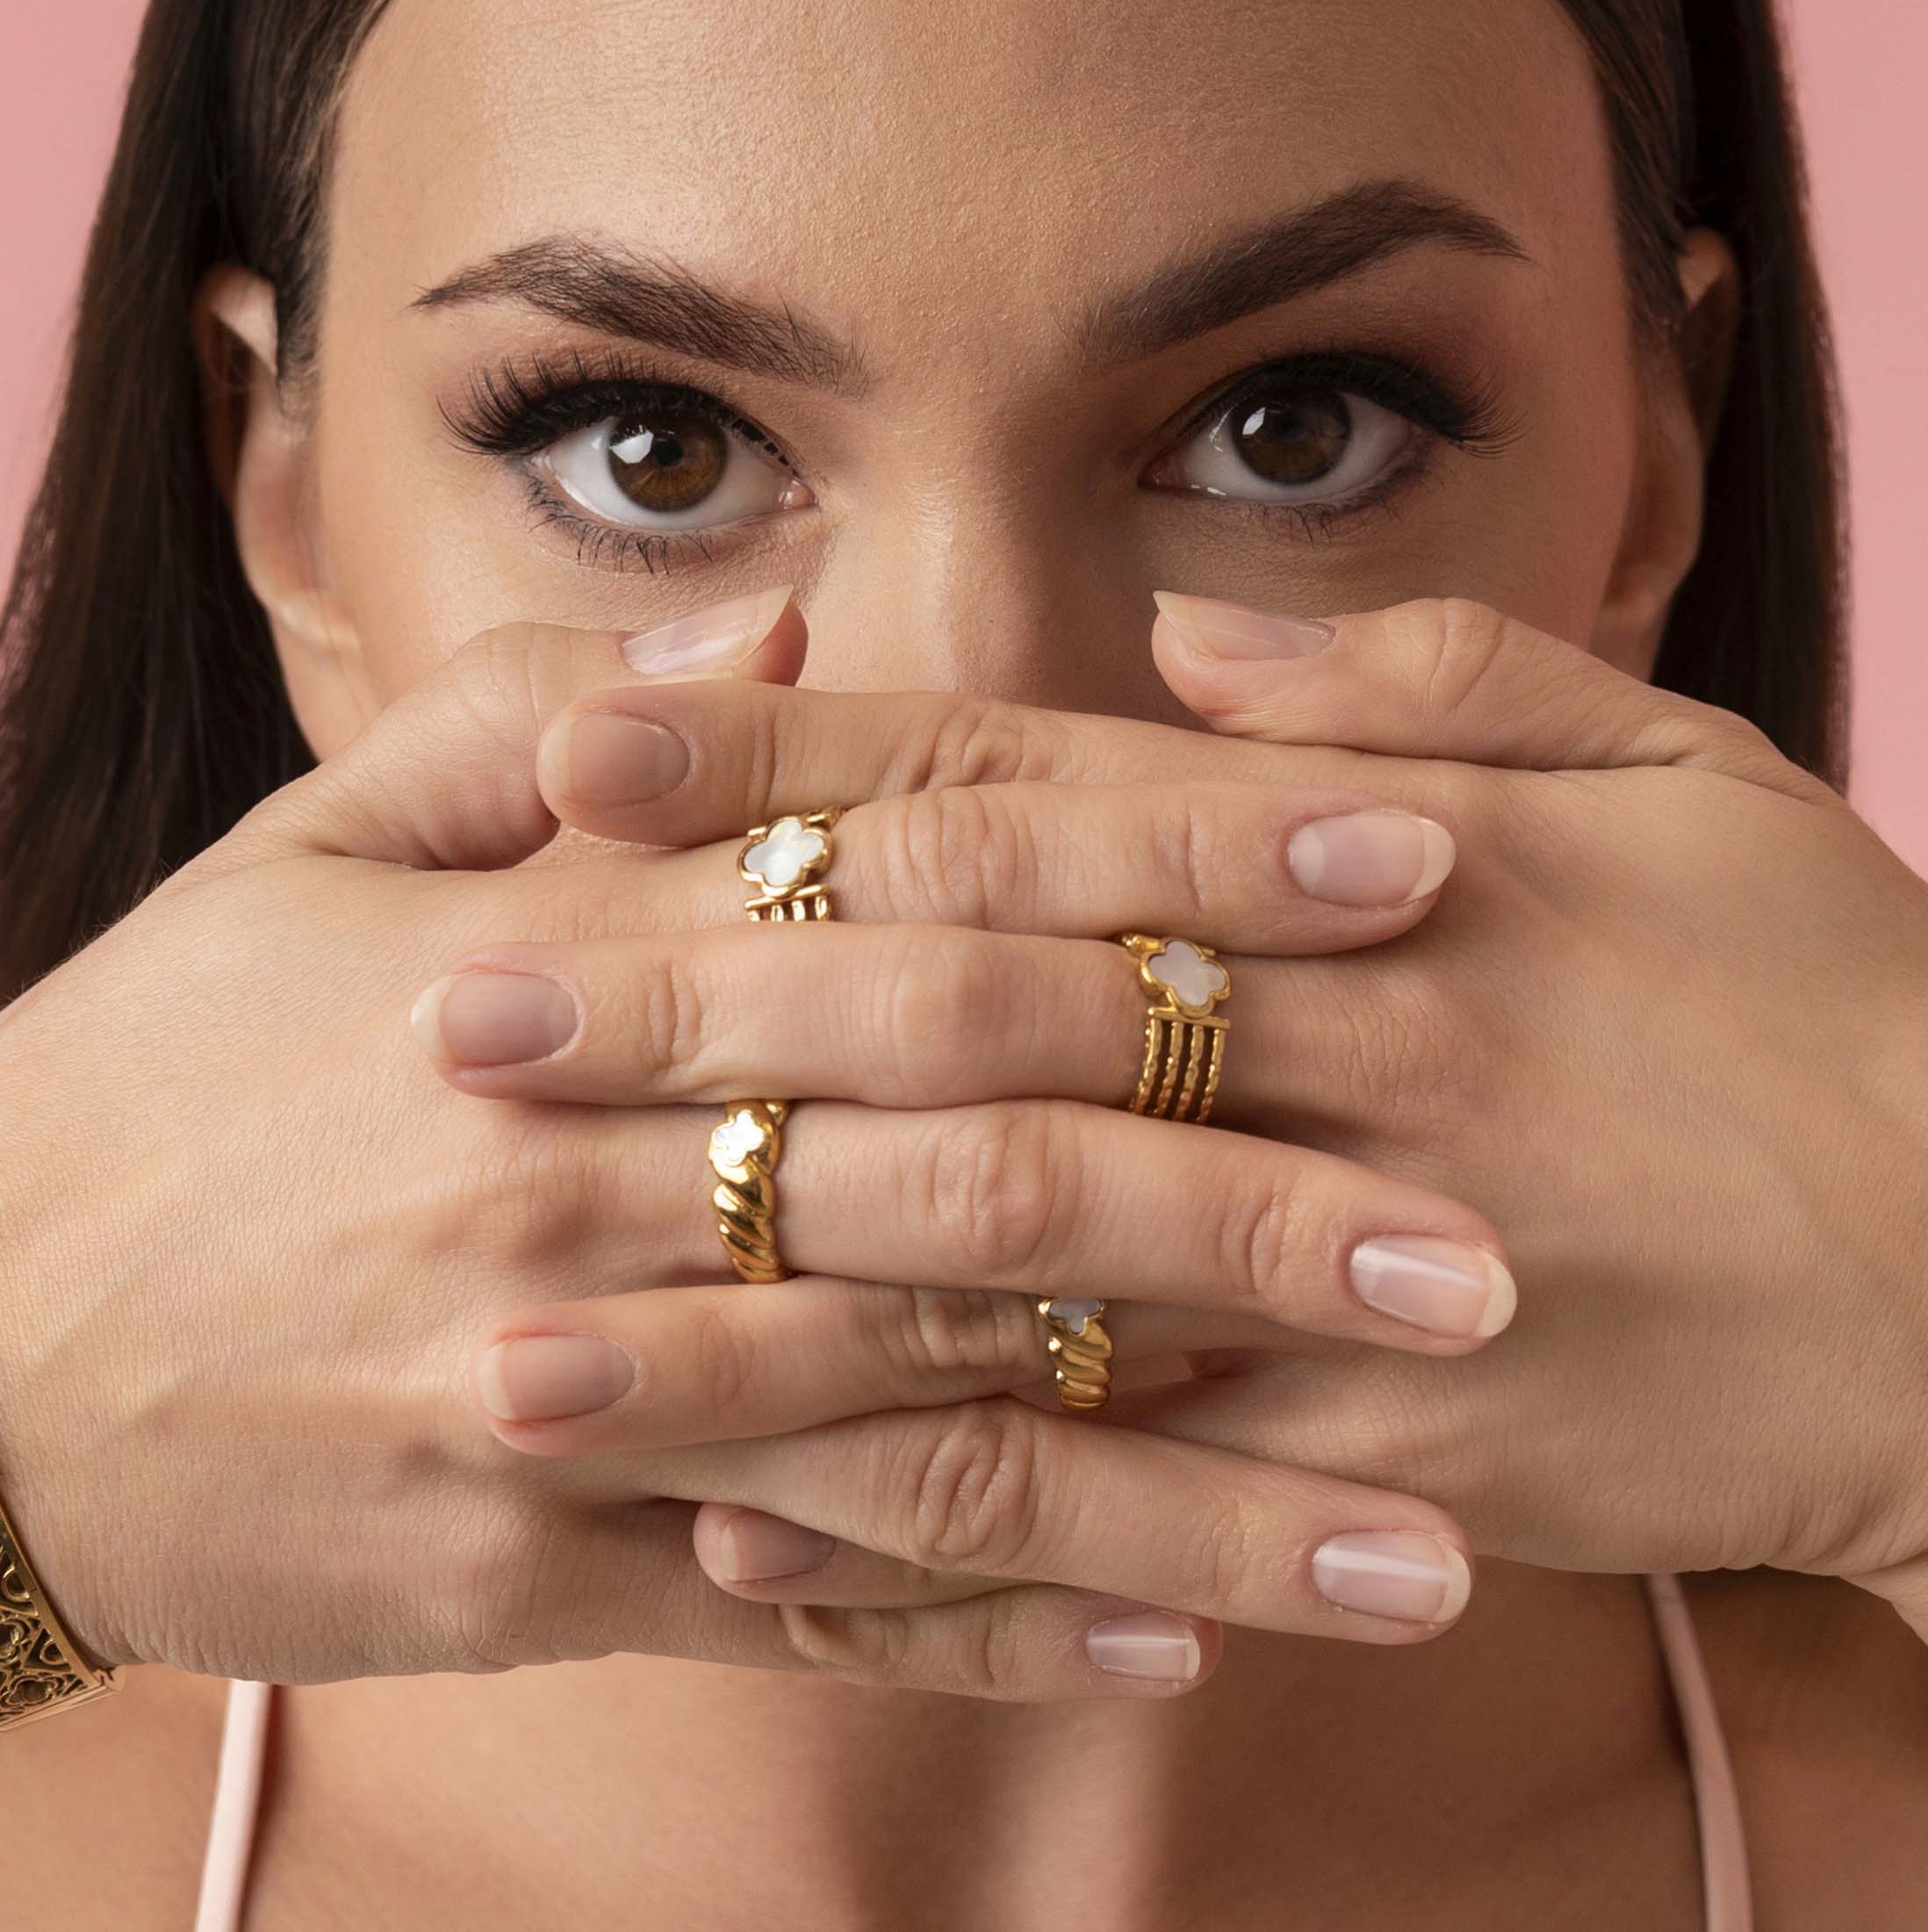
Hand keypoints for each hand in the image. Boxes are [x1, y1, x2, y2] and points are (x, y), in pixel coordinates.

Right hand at [0, 608, 1492, 1708]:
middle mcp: (607, 1157)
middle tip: (1492, 1241)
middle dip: (1252, 1196)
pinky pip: (801, 1606)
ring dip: (1193, 1490)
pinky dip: (988, 1631)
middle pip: (986, 1168)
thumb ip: (554, 721)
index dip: (1183, 871)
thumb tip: (788, 644)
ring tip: (1429, 1541)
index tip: (1407, 864)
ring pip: (940, 1431)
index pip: (942, 885)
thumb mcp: (311, 834)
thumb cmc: (156, 1061)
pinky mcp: (538, 1565)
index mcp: (582, 944)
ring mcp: (578, 1381)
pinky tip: (1173, 1651)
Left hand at [492, 598, 1927, 1644]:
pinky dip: (928, 1516)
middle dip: (697, 1007)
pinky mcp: (1375, 1470)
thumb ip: (1433, 681)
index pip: (1019, 784)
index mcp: (1370, 859)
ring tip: (516, 1328)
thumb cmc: (1836, 996)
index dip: (790, 762)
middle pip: (953, 1011)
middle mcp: (1328, 1049)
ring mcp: (1341, 1275)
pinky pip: (1111, 1496)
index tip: (581, 750)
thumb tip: (1199, 648)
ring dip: (741, 1295)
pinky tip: (748, 1538)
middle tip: (459, 1016)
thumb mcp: (1681, 766)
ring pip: (993, 1275)